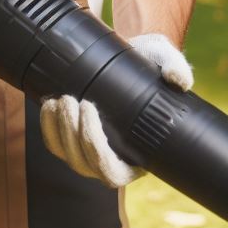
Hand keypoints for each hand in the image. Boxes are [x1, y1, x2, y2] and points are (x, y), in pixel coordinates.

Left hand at [39, 33, 193, 187]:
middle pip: (84, 165)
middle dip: (72, 135)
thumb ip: (176, 67)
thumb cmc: (150, 62)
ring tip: (60, 99)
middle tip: (71, 100)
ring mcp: (90, 151)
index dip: (96, 150)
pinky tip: (49, 104)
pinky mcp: (73, 138)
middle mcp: (113, 159)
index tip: (90, 109)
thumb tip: (180, 79)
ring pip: (67, 155)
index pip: (113, 172)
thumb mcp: (164, 59)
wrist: (131, 55)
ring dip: (58, 131)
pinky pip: (55, 144)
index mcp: (139, 155)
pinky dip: (48, 127)